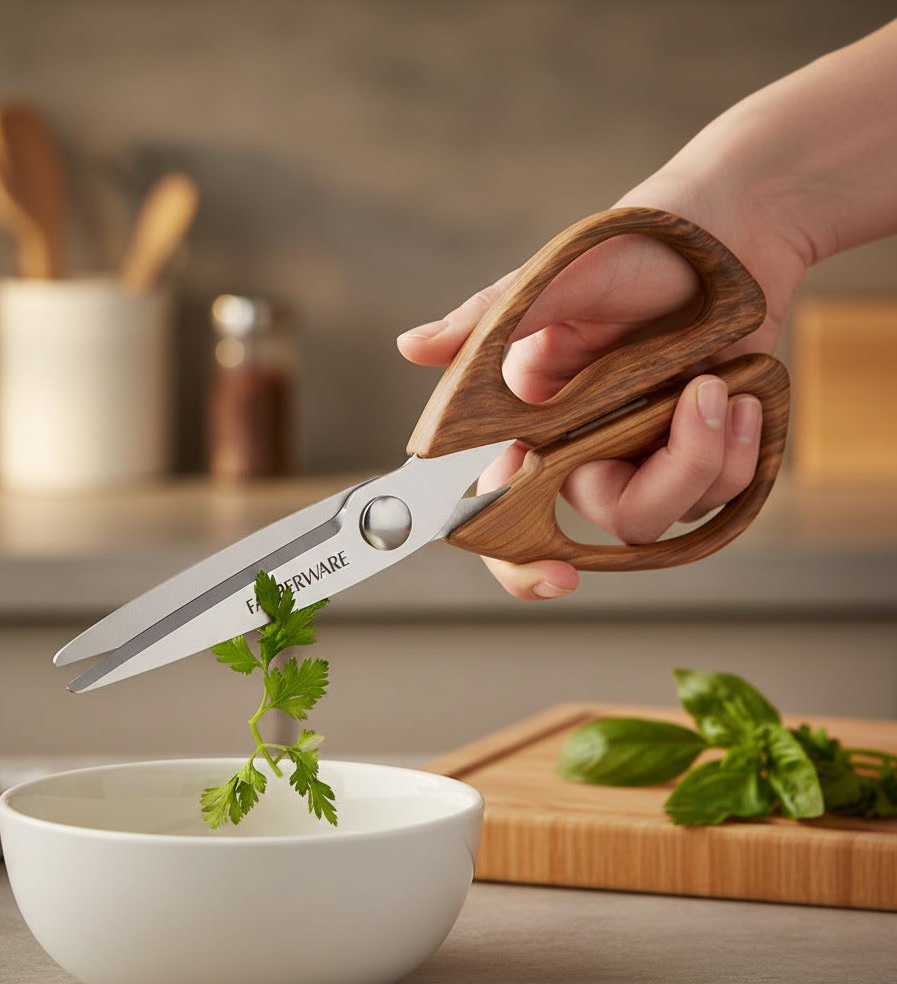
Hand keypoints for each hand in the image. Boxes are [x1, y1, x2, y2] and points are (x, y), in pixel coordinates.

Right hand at [397, 179, 807, 599]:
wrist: (730, 236)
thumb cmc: (634, 249)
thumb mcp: (560, 280)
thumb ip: (489, 320)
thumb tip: (411, 346)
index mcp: (531, 416)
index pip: (498, 504)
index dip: (514, 557)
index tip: (555, 575)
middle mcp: (580, 448)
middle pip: (601, 523)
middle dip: (658, 487)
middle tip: (676, 434)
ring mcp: (641, 456)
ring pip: (665, 513)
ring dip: (702, 454)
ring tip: (718, 383)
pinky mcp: (700, 457)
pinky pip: (719, 495)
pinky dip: (740, 451)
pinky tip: (745, 395)